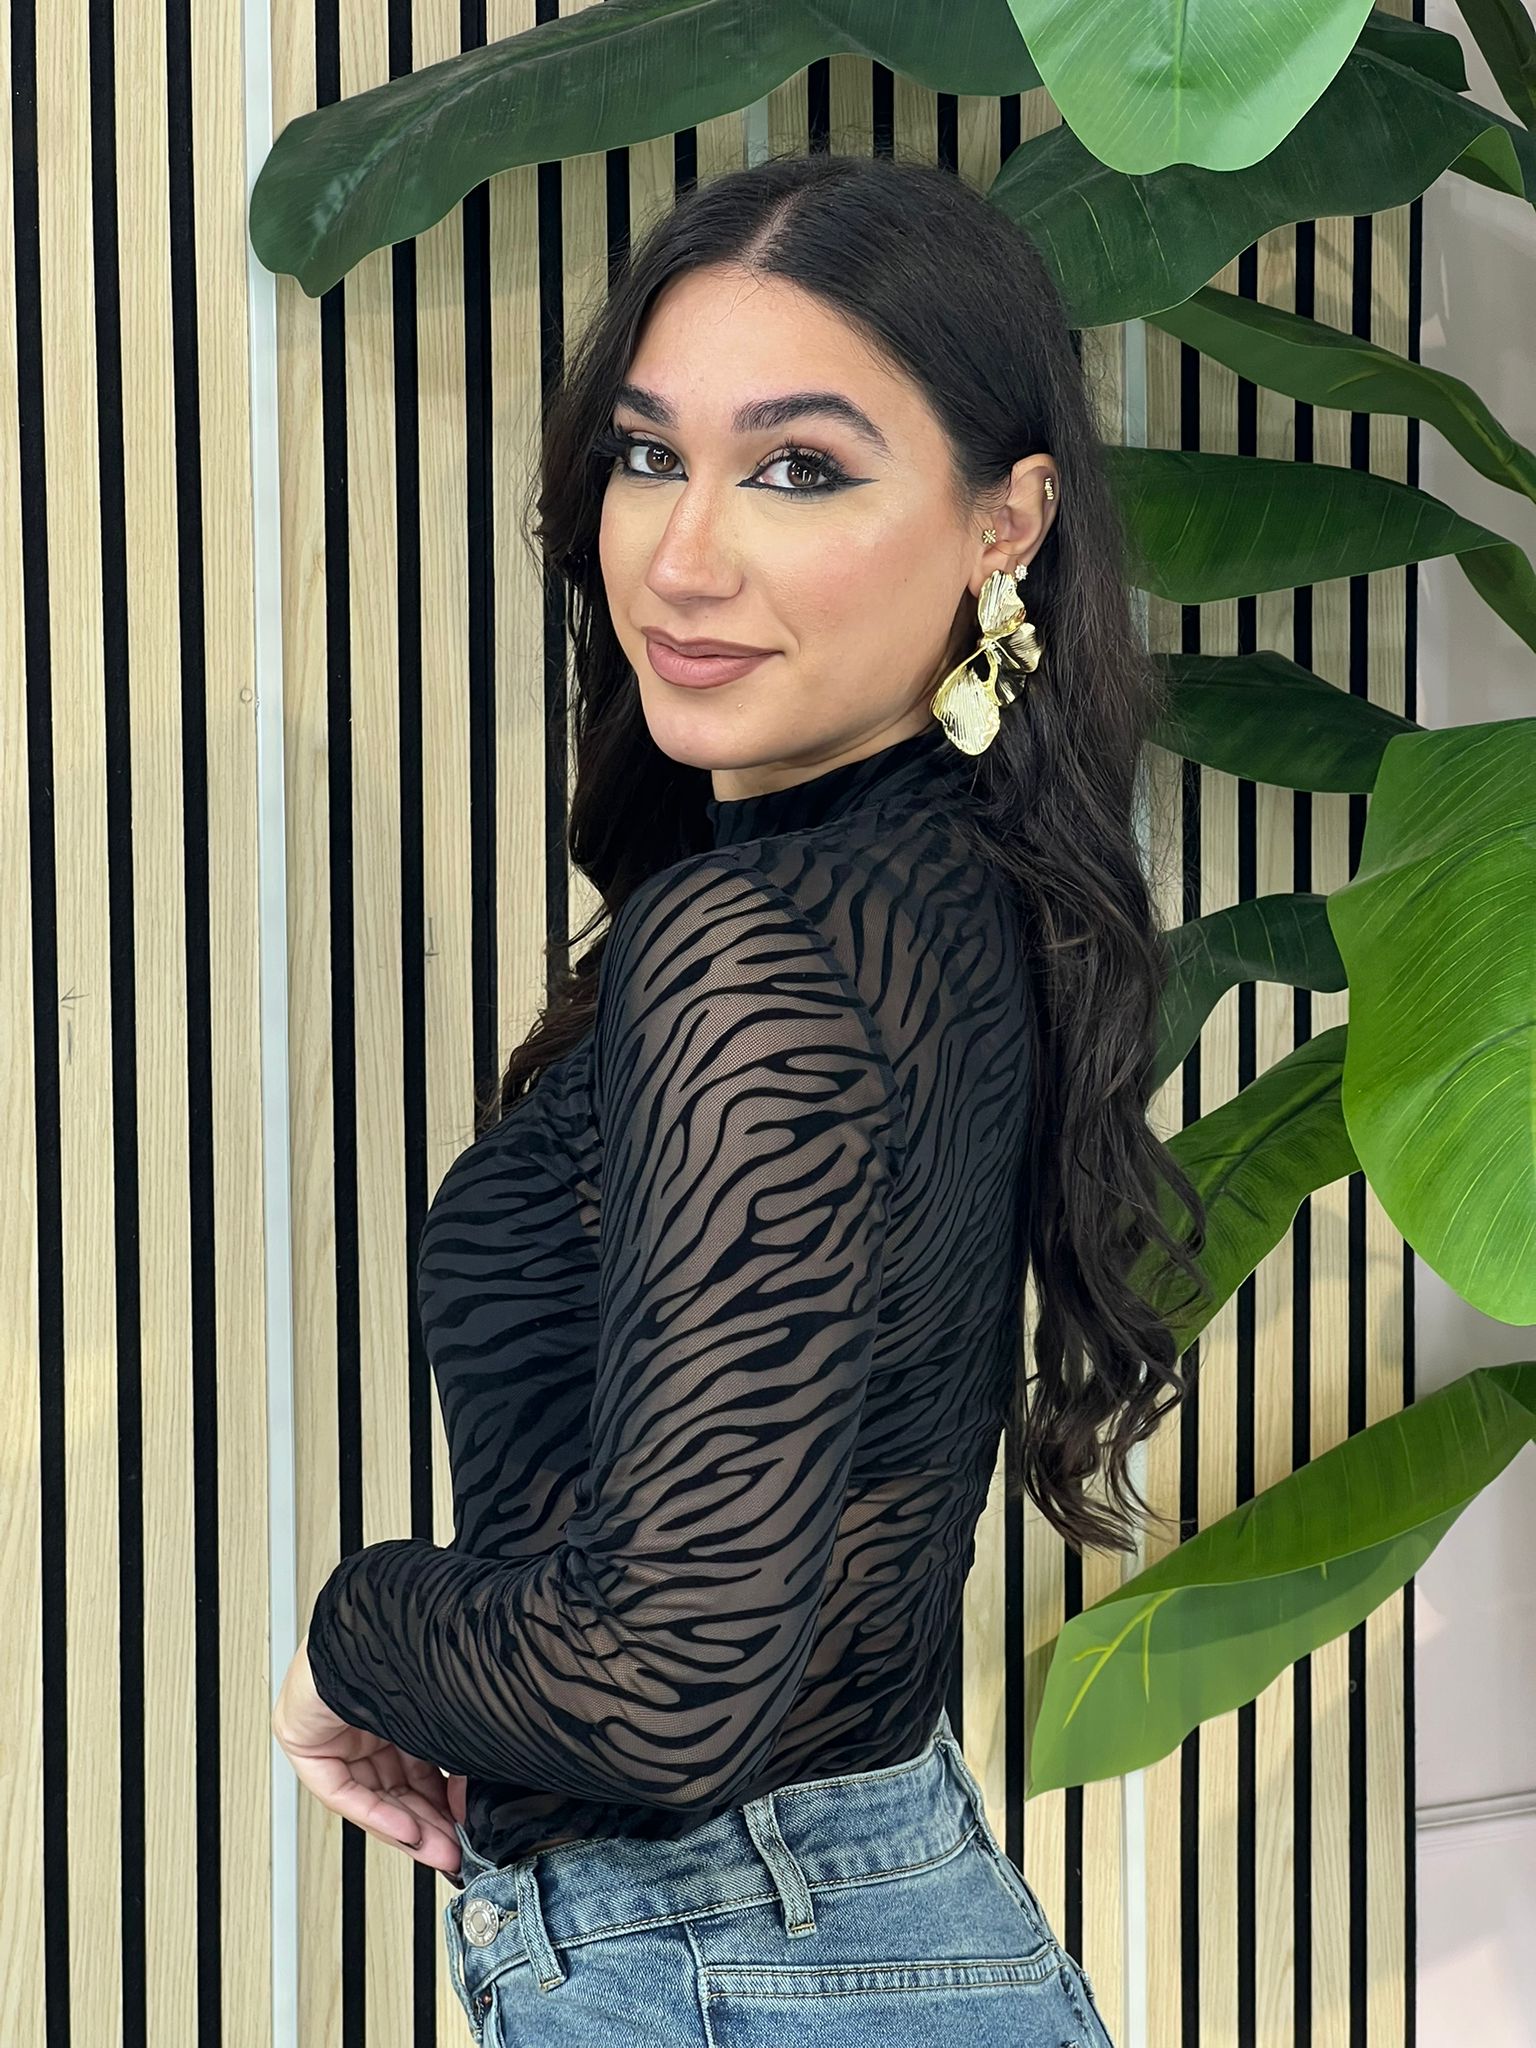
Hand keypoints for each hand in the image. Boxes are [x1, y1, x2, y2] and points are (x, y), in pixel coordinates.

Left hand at [273, 1631, 466, 1878]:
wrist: (383, 1624)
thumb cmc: (424, 1648)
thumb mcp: (448, 1715)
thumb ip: (459, 1757)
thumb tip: (481, 1799)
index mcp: (398, 1700)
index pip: (418, 1762)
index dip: (443, 1799)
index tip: (467, 1825)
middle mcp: (363, 1714)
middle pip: (396, 1783)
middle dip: (430, 1822)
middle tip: (456, 1849)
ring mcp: (333, 1727)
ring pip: (372, 1792)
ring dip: (408, 1827)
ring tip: (440, 1849)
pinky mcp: (304, 1738)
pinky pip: (340, 1790)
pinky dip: (376, 1814)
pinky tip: (409, 1832)